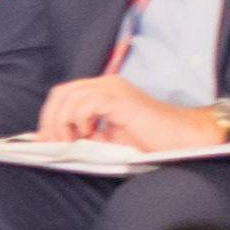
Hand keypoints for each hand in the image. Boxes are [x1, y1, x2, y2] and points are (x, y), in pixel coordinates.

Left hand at [33, 74, 229, 156]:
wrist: (183, 138)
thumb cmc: (152, 141)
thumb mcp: (110, 142)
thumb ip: (87, 138)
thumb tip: (58, 144)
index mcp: (102, 92)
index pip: (63, 96)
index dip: (49, 118)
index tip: (46, 142)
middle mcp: (105, 84)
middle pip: (60, 94)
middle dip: (51, 121)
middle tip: (56, 145)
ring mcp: (112, 88)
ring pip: (68, 97)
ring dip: (63, 123)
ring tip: (73, 143)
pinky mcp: (119, 98)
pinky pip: (85, 102)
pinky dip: (78, 120)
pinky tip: (88, 135)